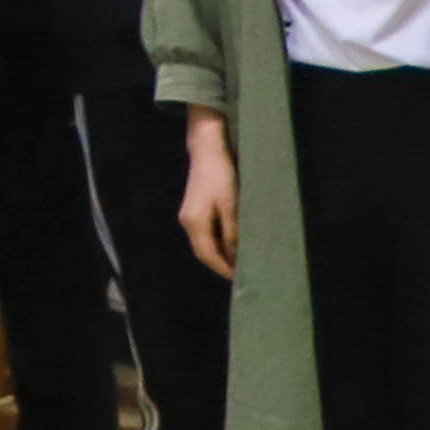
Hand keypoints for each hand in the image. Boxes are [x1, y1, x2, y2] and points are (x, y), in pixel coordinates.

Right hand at [177, 110, 238, 279]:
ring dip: (219, 253)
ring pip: (204, 242)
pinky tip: (231, 242)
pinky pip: (205, 233)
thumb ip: (233, 231)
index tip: (239, 279)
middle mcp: (187, 222)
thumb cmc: (220, 175)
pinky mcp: (194, 208)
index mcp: (194, 223)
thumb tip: (236, 254)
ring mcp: (189, 215)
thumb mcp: (231, 204)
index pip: (208, 255)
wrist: (207, 149)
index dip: (223, 269)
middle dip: (220, 264)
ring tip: (239, 260)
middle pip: (203, 251)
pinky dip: (217, 241)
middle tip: (241, 274)